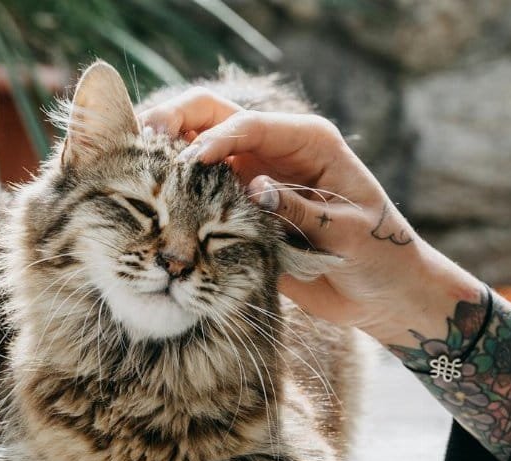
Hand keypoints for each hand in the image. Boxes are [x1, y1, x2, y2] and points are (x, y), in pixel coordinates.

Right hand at [140, 89, 481, 346]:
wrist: (379, 293)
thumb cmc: (377, 257)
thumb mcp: (345, 233)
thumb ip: (299, 209)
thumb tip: (255, 188)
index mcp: (308, 141)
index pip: (248, 126)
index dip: (214, 139)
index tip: (186, 161)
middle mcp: (274, 149)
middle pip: (213, 117)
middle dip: (174, 122)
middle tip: (141, 138)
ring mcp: (252, 174)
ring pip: (197, 146)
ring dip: (164, 150)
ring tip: (131, 161)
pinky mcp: (238, 204)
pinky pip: (198, 186)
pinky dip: (171, 185)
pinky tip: (145, 193)